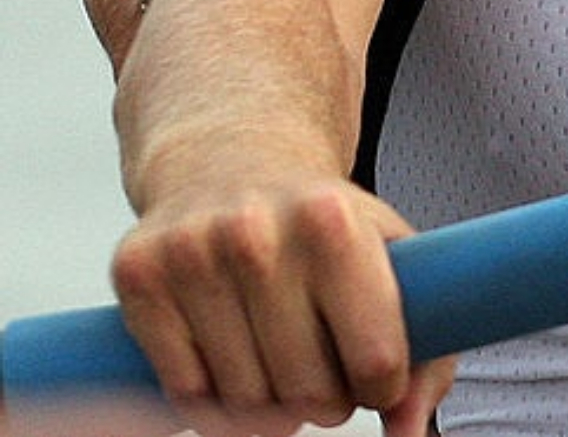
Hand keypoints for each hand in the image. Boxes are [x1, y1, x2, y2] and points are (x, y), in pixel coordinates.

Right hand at [109, 170, 452, 436]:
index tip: (377, 375)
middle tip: (326, 373)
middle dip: (326, 401)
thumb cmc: (322, 220)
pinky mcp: (138, 276)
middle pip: (307, 392)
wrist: (230, 158)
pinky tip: (234, 364)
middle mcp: (257, 234)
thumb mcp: (391, 256)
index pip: (375, 358)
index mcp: (332, 222)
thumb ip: (428, 349)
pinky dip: (214, 403)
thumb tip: (410, 434)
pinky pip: (183, 394)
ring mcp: (191, 253)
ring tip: (282, 364)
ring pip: (242, 404)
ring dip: (269, 407)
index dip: (382, 386)